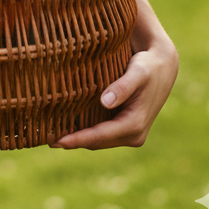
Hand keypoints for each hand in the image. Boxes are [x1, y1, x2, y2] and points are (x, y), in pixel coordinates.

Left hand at [49, 37, 178, 149]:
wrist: (162, 67)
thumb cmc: (148, 67)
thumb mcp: (137, 73)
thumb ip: (122, 87)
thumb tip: (105, 102)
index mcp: (135, 125)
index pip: (100, 136)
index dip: (77, 139)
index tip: (56, 141)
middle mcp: (134, 135)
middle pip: (97, 142)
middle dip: (73, 142)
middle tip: (46, 139)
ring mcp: (131, 133)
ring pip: (98, 141)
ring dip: (78, 139)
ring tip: (51, 134)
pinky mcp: (126, 127)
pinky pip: (102, 134)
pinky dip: (86, 132)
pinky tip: (67, 126)